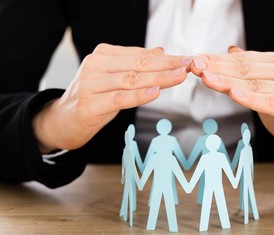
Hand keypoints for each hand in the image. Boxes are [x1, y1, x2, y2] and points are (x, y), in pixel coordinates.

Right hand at [33, 44, 189, 152]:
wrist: (62, 121)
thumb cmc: (92, 99)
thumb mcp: (114, 78)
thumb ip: (134, 65)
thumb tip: (160, 52)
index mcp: (103, 56)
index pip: (141, 55)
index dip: (167, 58)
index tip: (188, 60)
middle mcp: (95, 66)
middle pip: (139, 65)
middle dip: (168, 66)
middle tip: (190, 65)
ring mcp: (90, 84)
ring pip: (131, 80)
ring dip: (159, 78)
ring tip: (180, 76)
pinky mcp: (89, 104)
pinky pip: (119, 98)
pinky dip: (138, 95)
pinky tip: (155, 92)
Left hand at [191, 47, 273, 164]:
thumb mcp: (265, 88)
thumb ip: (249, 69)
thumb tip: (230, 50)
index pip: (243, 60)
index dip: (217, 60)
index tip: (195, 60)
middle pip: (245, 70)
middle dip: (217, 68)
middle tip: (194, 67)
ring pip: (254, 85)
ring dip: (227, 81)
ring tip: (206, 78)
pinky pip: (269, 103)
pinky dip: (251, 98)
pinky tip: (234, 93)